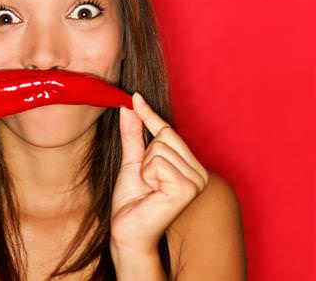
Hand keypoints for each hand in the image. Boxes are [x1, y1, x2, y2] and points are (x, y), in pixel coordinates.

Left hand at [111, 92, 209, 253]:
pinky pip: (158, 162)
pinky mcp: (186, 188)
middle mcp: (199, 172)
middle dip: (145, 156)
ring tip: (149, 189)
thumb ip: (133, 135)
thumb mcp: (133, 161)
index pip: (168, 131)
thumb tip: (129, 106)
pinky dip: (147, 175)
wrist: (128, 230)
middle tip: (146, 180)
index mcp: (190, 166)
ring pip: (159, 148)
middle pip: (164, 136)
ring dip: (145, 168)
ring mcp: (196, 181)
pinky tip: (152, 193)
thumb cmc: (132, 201)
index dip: (149, 114)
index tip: (135, 96)